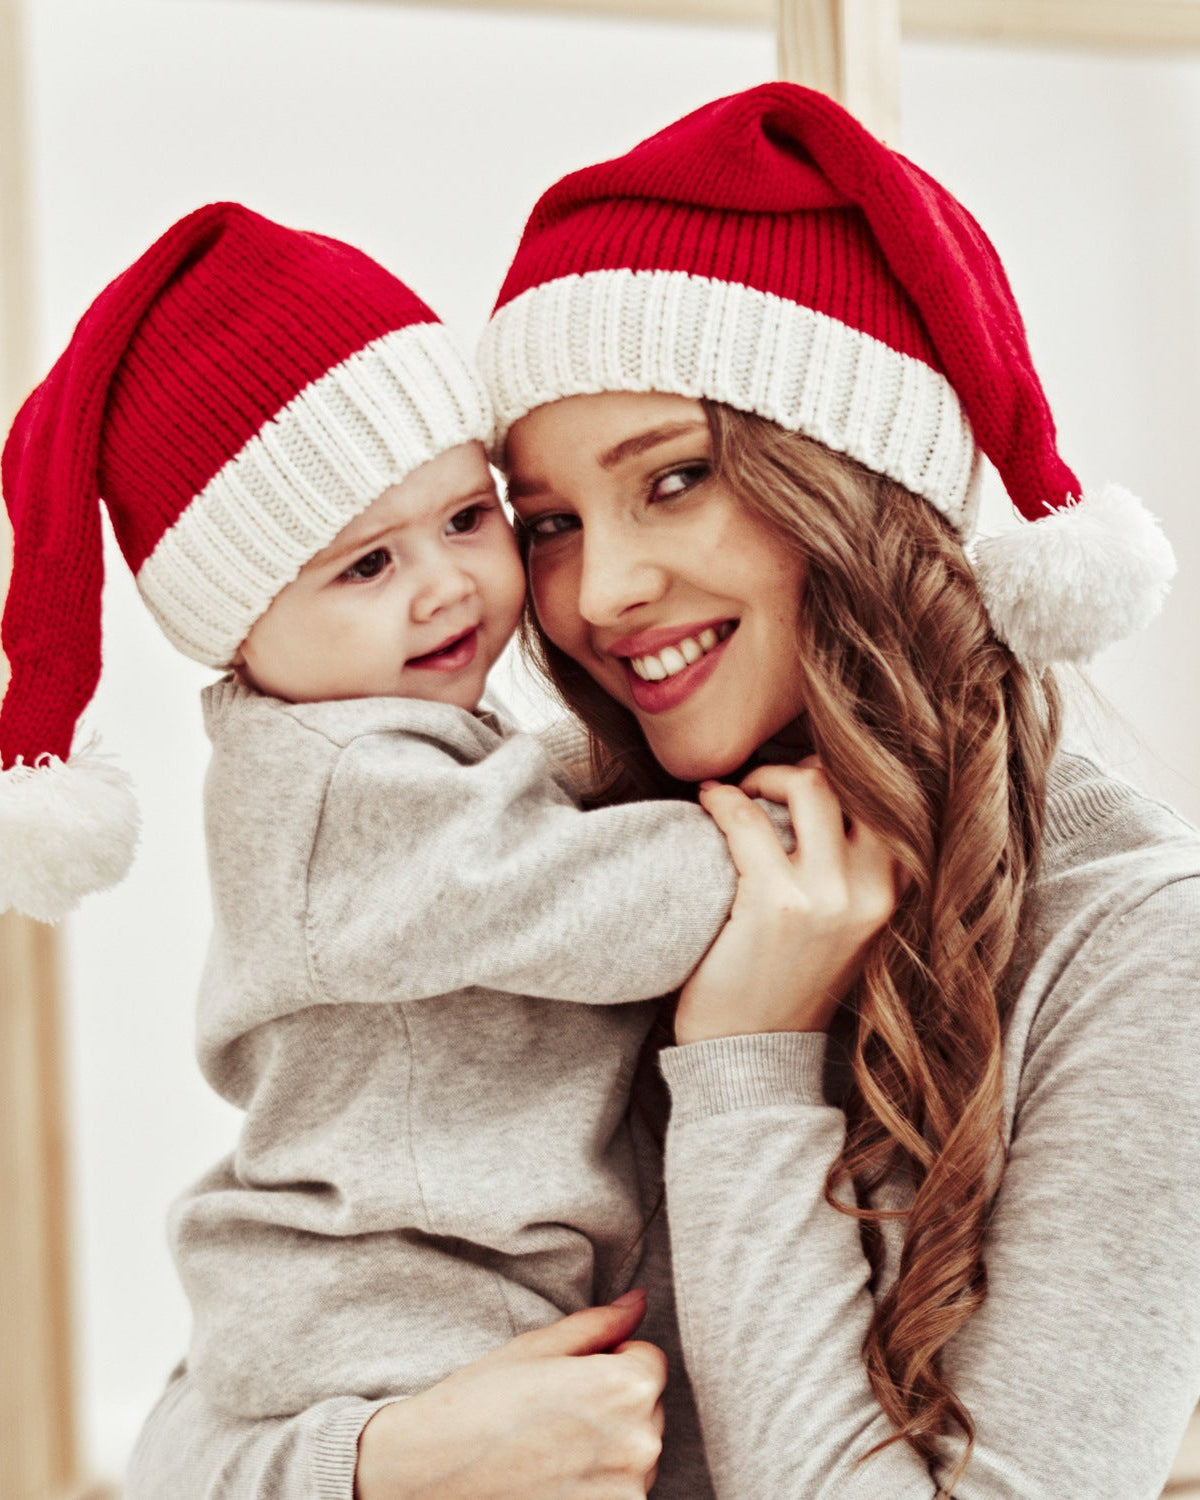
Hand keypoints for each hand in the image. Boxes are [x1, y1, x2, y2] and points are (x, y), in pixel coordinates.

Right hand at [355, 1289, 665, 1498]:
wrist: (426, 1476)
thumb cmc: (479, 1405)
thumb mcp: (538, 1349)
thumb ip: (599, 1324)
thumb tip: (639, 1301)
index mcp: (626, 1387)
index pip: (649, 1361)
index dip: (608, 1361)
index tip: (569, 1378)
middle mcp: (641, 1444)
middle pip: (647, 1410)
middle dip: (613, 1405)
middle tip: (552, 1413)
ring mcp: (628, 1493)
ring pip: (635, 1455)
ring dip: (606, 1449)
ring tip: (546, 1448)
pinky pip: (618, 1493)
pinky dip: (594, 1487)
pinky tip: (548, 1480)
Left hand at [675, 760, 898, 1042]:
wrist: (751, 1058)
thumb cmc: (786, 989)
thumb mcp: (844, 935)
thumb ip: (851, 878)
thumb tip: (821, 802)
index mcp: (891, 899)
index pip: (889, 806)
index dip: (844, 779)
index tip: (801, 783)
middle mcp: (870, 895)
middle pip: (852, 785)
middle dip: (802, 769)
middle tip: (763, 785)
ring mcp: (826, 899)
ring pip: (808, 789)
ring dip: (763, 778)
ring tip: (736, 793)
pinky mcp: (775, 905)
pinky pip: (748, 821)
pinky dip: (723, 801)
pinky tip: (708, 803)